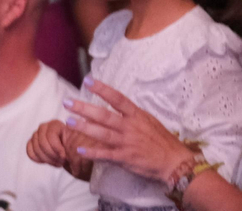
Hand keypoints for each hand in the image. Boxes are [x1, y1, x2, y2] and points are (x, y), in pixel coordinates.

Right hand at [27, 119, 76, 168]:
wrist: (72, 152)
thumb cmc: (77, 146)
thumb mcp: (80, 142)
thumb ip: (77, 140)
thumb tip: (75, 143)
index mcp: (55, 124)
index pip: (50, 136)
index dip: (57, 148)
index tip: (64, 156)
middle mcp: (44, 127)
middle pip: (41, 143)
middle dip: (51, 155)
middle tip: (61, 161)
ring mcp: (36, 135)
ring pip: (35, 148)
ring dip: (46, 158)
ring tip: (57, 162)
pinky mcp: (32, 143)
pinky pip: (29, 151)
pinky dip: (37, 158)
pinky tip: (47, 161)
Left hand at [64, 80, 196, 183]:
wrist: (173, 160)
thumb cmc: (161, 140)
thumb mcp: (148, 121)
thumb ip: (132, 115)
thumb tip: (117, 107)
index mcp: (136, 114)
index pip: (117, 98)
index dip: (102, 89)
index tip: (88, 80)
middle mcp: (130, 126)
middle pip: (104, 115)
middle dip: (84, 108)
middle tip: (68, 102)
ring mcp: (127, 142)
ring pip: (102, 133)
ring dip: (84, 127)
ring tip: (69, 121)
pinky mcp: (125, 158)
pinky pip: (106, 155)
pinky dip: (93, 153)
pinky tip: (80, 150)